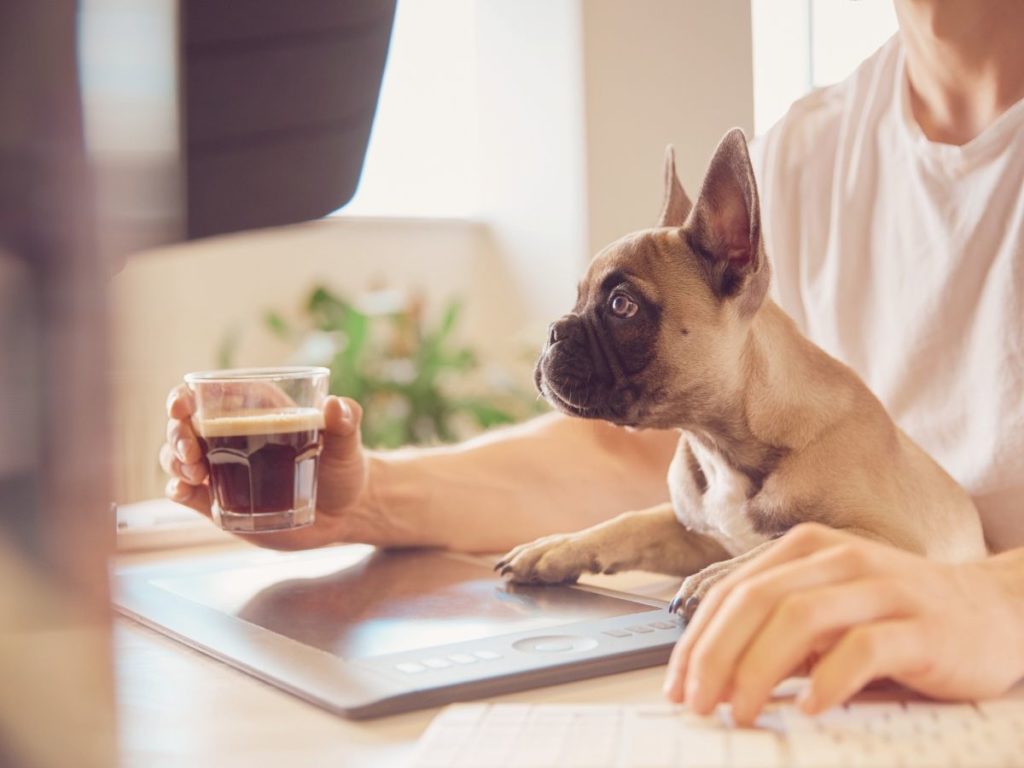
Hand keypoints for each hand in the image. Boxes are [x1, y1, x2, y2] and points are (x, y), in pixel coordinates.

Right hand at [161, 385, 383, 548]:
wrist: (345, 513)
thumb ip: (345, 422)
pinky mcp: (220, 500)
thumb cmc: (344, 468)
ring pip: (177, 457)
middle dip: (176, 435)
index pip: (205, 394)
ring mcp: (222, 468)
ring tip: (196, 474)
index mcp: (254, 409)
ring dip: (175, 462)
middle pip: (183, 426)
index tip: (180, 407)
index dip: (183, 397)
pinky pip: (186, 492)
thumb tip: (334, 405)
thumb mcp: (347, 444)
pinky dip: (177, 490)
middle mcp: (230, 435)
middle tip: (192, 453)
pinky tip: (183, 492)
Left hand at [663, 523, 1023, 724]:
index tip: (677, 684)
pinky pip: (863, 649)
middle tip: (697, 704)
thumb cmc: (899, 616)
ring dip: (758, 670)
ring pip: (798, 618)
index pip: (732, 592)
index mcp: (807, 550)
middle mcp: (839, 560)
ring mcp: (881, 589)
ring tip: (741, 711)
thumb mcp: (830, 613)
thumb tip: (716, 676)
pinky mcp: (920, 627)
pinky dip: (828, 680)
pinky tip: (809, 708)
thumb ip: (778, 633)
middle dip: (714, 656)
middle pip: (755, 601)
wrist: (995, 611)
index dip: (696, 640)